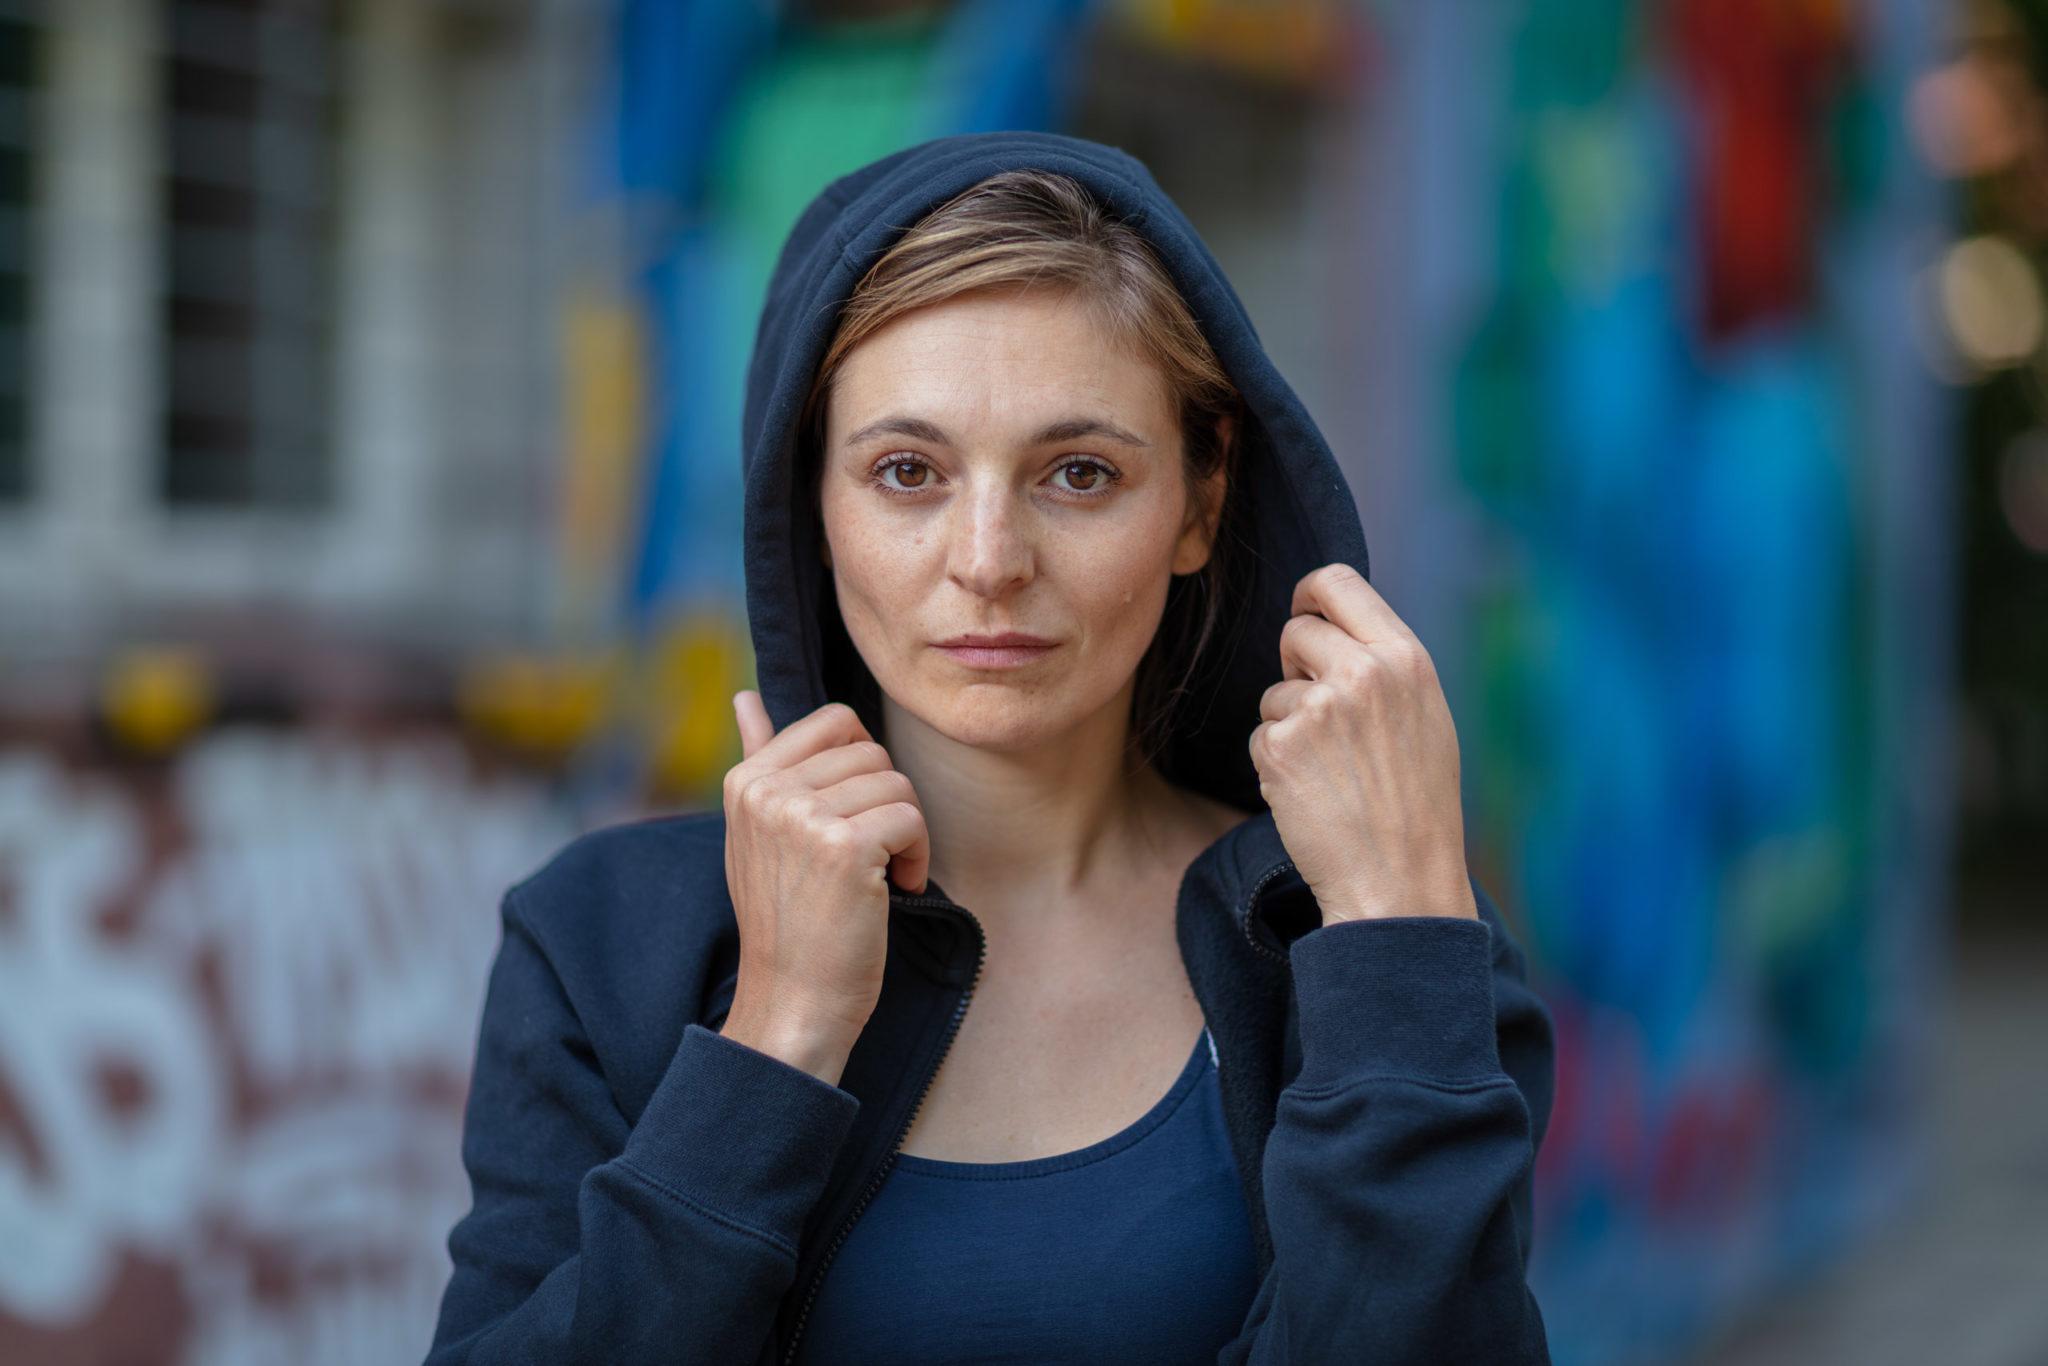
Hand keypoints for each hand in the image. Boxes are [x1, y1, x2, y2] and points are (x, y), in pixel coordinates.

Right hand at [721, 694, 931, 1074]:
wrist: (793, 1000)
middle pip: (872, 752)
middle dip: (886, 802)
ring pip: (896, 783)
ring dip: (905, 832)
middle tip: (869, 856)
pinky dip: (916, 855)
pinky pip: (910, 816)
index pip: (834, 721)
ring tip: (879, 877)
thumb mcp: (757, 833)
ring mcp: (802, 816)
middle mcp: (766, 790)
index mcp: (746, 780)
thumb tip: (745, 697)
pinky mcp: (843, 846)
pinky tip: (894, 889)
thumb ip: (758, 759)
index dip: (863, 769)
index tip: (851, 819)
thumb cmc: (787, 919)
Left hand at [1249, 564, 1477, 924]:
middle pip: (1295, 631)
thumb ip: (1383, 665)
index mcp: (1405, 657)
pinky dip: (1276, 764)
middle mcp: (1362, 672)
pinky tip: (1313, 794)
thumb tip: (1331, 625)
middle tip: (1325, 716)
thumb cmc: (1416, 804)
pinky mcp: (1279, 745)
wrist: (1401, 879)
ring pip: (1274, 691)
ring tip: (1333, 771)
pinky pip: (1260, 735)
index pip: (1338, 581)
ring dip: (1288, 725)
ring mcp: (1317, 708)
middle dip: (1297, 666)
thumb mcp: (1424, 716)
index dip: (1310, 596)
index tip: (1304, 614)